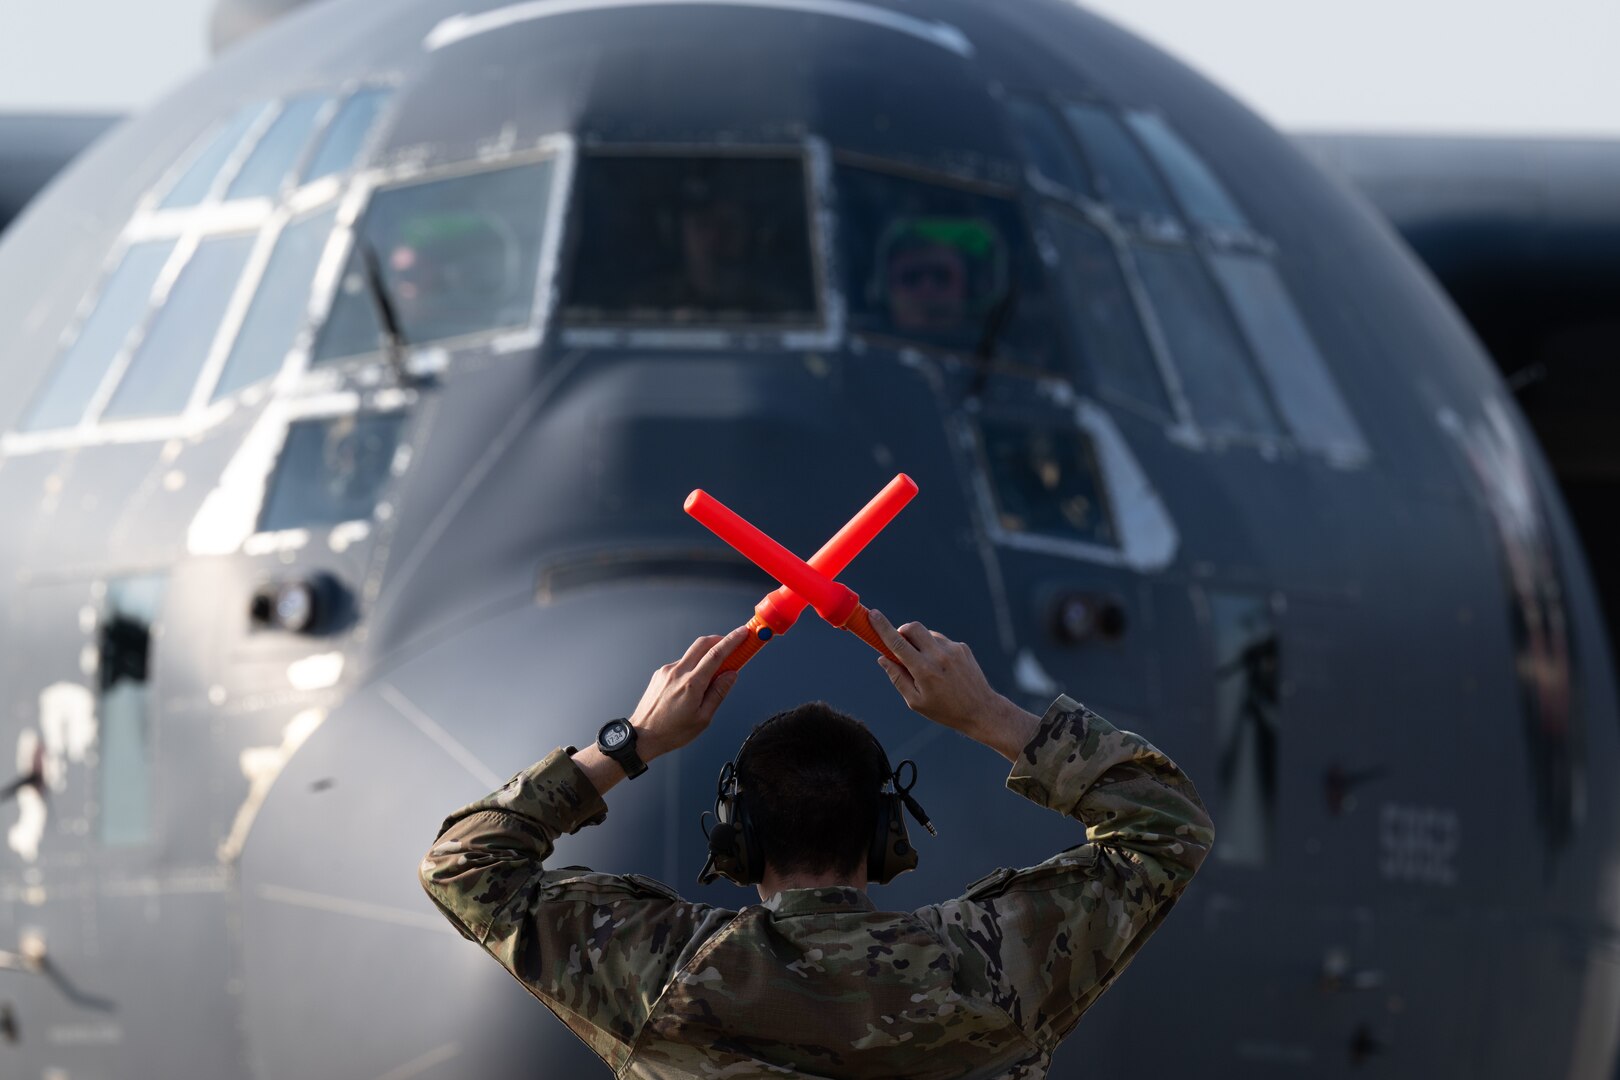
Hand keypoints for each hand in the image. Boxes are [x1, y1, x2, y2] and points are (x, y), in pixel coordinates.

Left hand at [628, 626, 749, 760]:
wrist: (642, 736)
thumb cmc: (671, 732)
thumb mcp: (703, 718)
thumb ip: (719, 693)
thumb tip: (731, 675)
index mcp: (691, 684)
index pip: (716, 654)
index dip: (732, 641)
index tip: (743, 633)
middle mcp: (677, 672)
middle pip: (702, 644)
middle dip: (720, 639)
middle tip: (733, 645)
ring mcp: (666, 671)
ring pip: (691, 654)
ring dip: (706, 656)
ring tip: (713, 674)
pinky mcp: (660, 674)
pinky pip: (681, 663)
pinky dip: (693, 666)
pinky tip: (694, 683)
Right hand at [868, 611, 1038, 761]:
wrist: (980, 710)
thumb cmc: (945, 710)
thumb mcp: (915, 702)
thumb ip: (897, 678)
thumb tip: (882, 658)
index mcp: (924, 670)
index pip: (897, 642)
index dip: (882, 627)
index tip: (872, 614)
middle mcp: (938, 655)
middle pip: (913, 627)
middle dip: (902, 631)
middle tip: (900, 646)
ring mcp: (952, 649)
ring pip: (927, 634)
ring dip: (919, 642)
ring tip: (926, 665)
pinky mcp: (962, 647)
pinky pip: (941, 640)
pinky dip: (934, 648)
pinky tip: (942, 668)